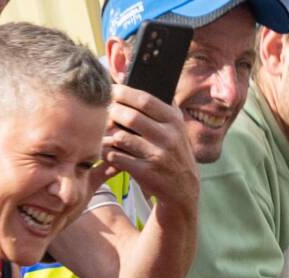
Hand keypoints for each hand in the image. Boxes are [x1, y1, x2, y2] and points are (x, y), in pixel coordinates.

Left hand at [103, 86, 199, 210]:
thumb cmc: (173, 154)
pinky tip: (108, 150)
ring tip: (104, 132)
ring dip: (107, 134)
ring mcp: (158, 156)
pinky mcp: (147, 173)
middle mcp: (169, 138)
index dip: (123, 92)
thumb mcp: (176, 129)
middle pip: (130, 116)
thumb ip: (162, 106)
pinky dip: (108, 152)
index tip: (111, 90)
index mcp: (174, 122)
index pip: (145, 100)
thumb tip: (136, 77)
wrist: (184, 190)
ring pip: (121, 137)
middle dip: (112, 112)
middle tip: (104, 112)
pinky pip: (117, 157)